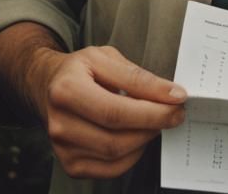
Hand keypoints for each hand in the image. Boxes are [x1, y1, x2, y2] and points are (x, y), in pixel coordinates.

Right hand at [29, 44, 187, 179]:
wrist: (48, 85)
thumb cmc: (80, 69)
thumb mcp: (106, 58)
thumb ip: (138, 77)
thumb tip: (172, 94)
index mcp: (67, 90)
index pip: (116, 110)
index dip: (152, 110)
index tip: (178, 102)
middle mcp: (60, 123)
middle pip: (116, 138)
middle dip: (153, 126)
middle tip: (174, 113)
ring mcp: (63, 148)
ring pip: (116, 156)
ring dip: (145, 140)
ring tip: (155, 121)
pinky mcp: (70, 165)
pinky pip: (110, 170)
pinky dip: (133, 155)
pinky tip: (138, 136)